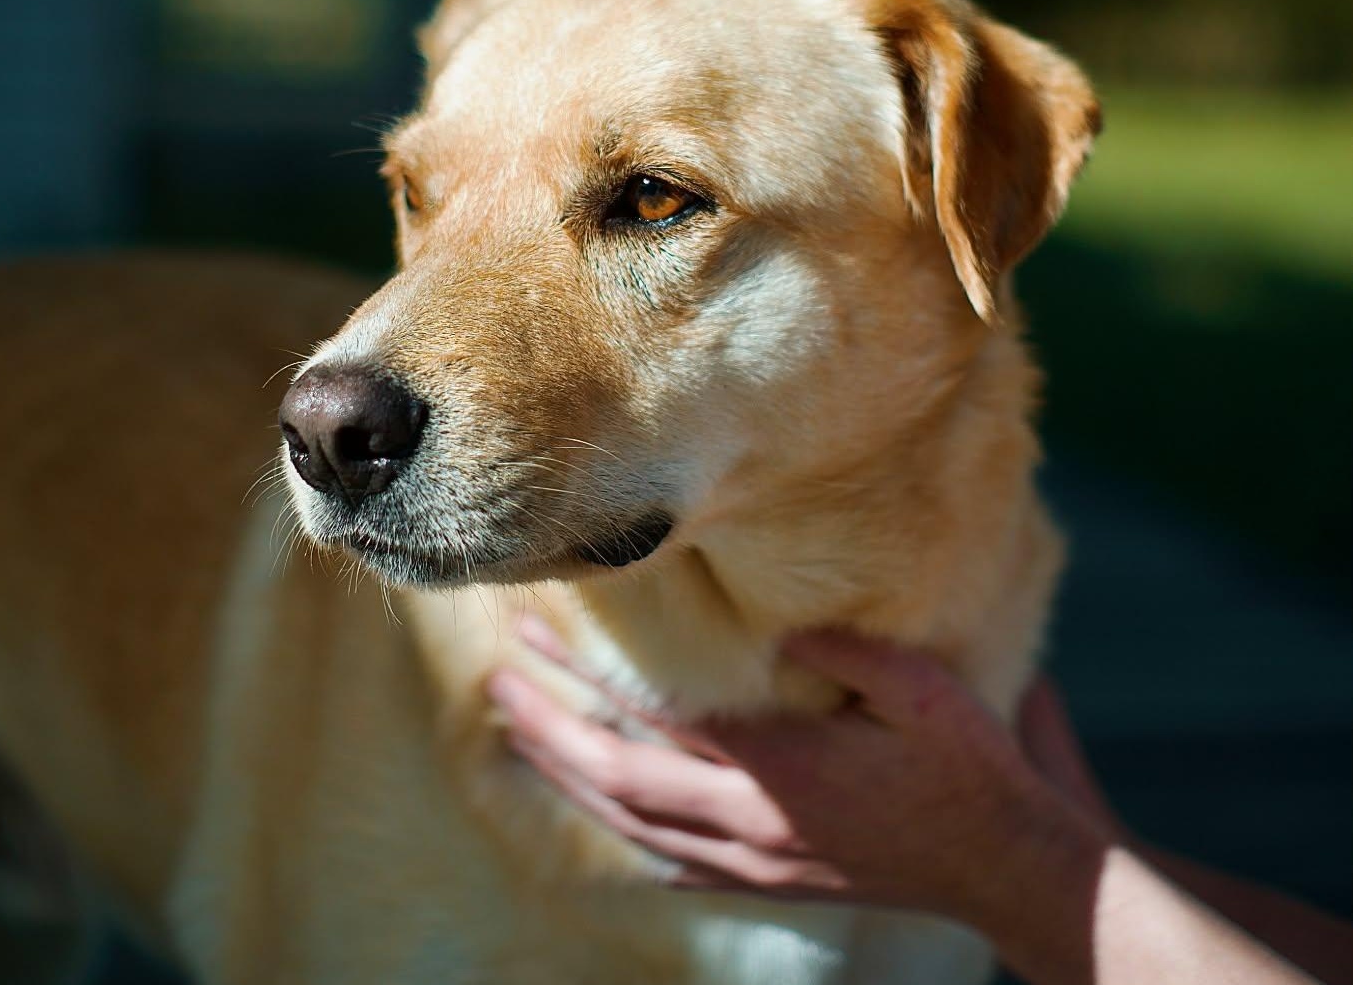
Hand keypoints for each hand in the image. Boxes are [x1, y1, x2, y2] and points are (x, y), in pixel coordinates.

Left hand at [486, 624, 1107, 926]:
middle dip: (548, 732)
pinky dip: (620, 830)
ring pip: (633, 826)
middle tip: (497, 687)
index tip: (535, 635)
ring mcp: (756, 859)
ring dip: (569, 780)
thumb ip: (842, 652)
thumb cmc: (967, 769)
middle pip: (619, 781)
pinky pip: (669, 863)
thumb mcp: (919, 688)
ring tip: (523, 736)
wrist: (1006, 870)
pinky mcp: (771, 878)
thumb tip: (778, 627)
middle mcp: (752, 821)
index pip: (656, 717)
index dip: (586, 677)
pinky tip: (601, 810)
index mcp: (780, 768)